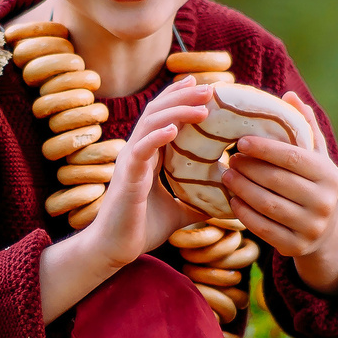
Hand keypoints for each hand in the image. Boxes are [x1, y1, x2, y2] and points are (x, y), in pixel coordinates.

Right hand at [37, 84, 208, 322]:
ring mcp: (130, 163)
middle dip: (183, 97)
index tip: (203, 86)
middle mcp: (136, 153)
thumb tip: (223, 205)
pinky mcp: (126, 178)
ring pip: (151, 125)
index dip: (180, 99)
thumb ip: (195, 205)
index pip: (163, 118)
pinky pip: (141, 150)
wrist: (114, 251)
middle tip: (210, 87)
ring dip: (177, 111)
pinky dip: (157, 136)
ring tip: (202, 105)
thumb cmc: (139, 230)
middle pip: (158, 113)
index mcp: (147, 157)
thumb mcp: (177, 214)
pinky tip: (175, 128)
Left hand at [220, 93, 337, 294]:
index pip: (293, 157)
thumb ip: (304, 126)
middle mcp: (324, 202)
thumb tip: (290, 96)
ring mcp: (311, 227)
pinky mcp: (296, 247)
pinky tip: (231, 200)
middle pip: (278, 181)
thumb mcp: (315, 155)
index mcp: (329, 174)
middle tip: (228, 159)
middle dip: (249, 169)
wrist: (324, 231)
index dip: (265, 148)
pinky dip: (244, 214)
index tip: (241, 141)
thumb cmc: (312, 182)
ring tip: (225, 176)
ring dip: (242, 189)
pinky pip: (263, 229)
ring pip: (268, 206)